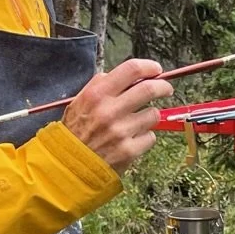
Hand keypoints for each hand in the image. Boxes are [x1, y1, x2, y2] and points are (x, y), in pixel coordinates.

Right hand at [62, 58, 173, 174]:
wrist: (68, 166)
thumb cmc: (75, 132)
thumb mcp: (79, 102)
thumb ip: (100, 86)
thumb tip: (127, 76)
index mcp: (97, 94)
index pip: (131, 69)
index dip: (149, 67)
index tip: (156, 69)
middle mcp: (110, 111)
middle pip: (150, 89)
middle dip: (163, 87)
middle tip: (166, 89)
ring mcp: (121, 131)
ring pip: (154, 114)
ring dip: (150, 116)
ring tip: (139, 121)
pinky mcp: (129, 150)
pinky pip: (150, 136)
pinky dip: (145, 137)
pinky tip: (132, 140)